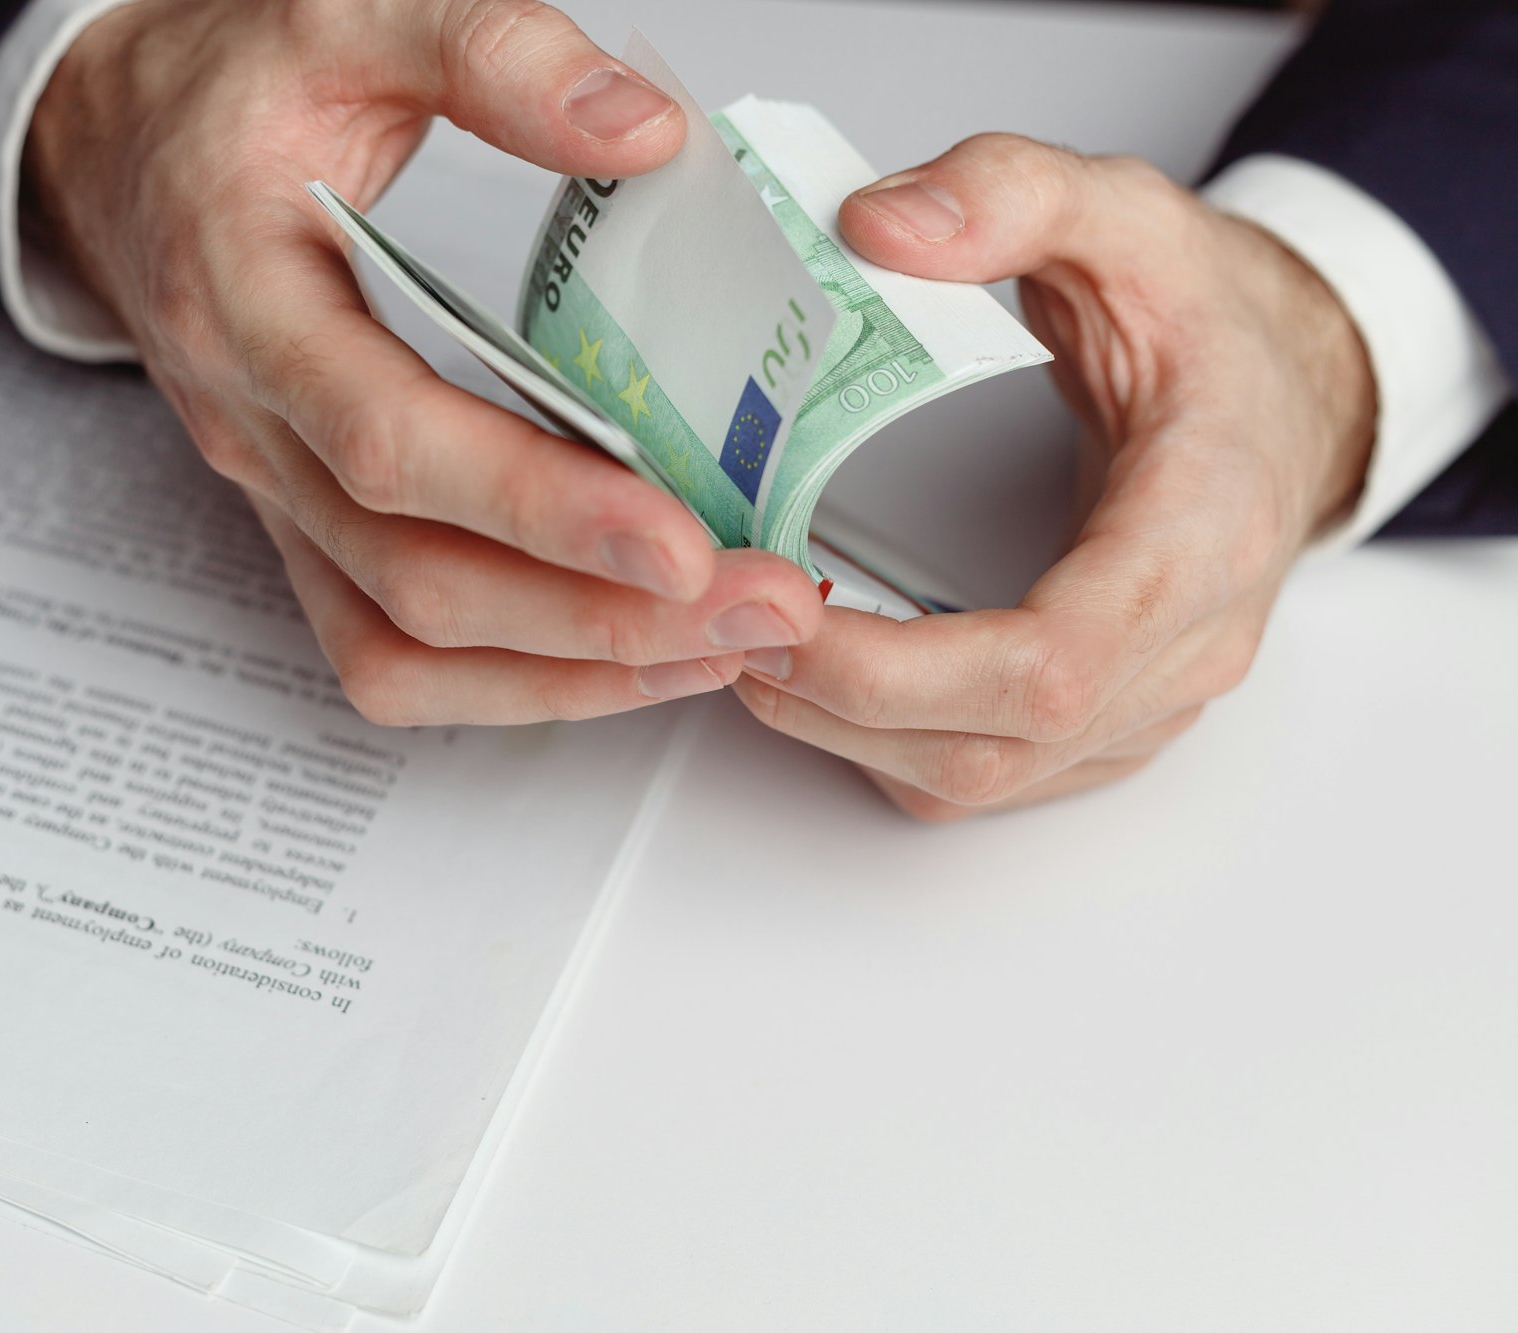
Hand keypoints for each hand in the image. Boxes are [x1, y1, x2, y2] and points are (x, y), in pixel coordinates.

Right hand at [23, 0, 823, 724]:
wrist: (126, 148)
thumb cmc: (228, 92)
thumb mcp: (347, 16)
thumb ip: (490, 52)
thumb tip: (642, 131)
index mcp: (246, 303)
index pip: (389, 441)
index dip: (536, 505)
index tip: (680, 541)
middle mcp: (253, 428)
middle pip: (417, 578)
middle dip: (600, 614)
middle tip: (758, 609)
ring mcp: (277, 496)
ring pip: (405, 644)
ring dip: (570, 668)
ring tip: (720, 648)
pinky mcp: (308, 529)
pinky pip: (390, 652)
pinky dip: (512, 681)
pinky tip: (622, 659)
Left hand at [733, 134, 1376, 818]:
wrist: (1284, 393)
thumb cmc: (1213, 323)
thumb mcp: (1126, 214)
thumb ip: (1011, 193)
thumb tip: (879, 228)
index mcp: (1204, 532)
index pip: (1052, 665)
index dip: (900, 669)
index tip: (783, 615)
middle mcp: (1189, 646)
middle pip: (994, 746)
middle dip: (834, 700)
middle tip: (723, 618)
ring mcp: (1152, 704)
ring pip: (979, 779)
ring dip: (840, 730)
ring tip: (748, 640)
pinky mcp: (1109, 728)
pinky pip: (984, 774)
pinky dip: (880, 738)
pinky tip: (818, 668)